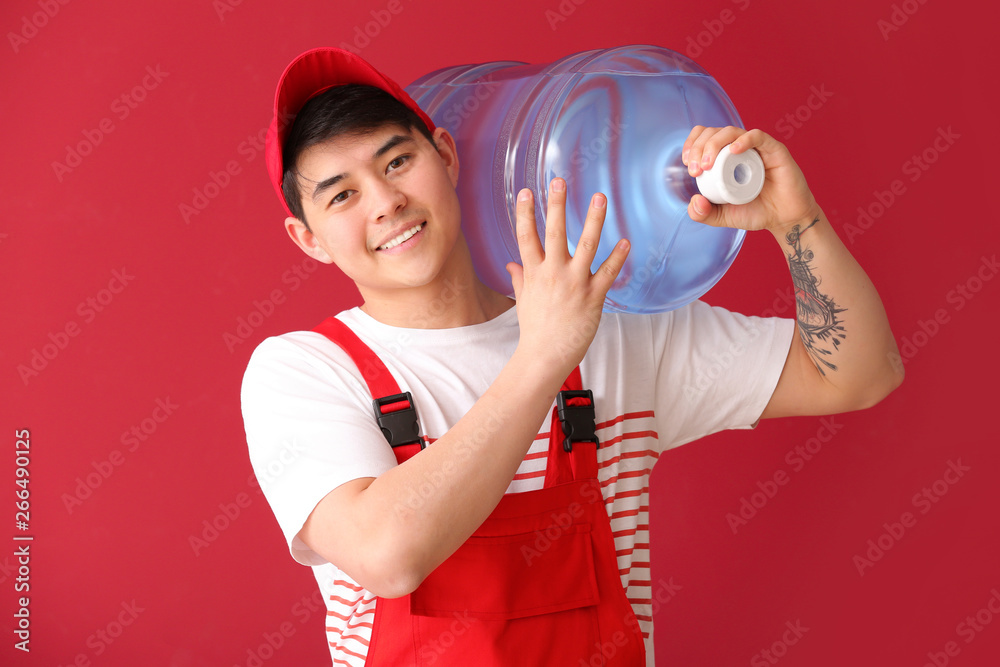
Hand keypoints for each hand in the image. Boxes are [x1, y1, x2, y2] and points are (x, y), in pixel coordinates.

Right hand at [506, 177, 629, 375]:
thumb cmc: (535, 330)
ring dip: (594, 219)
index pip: (526, 236)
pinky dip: (618, 257)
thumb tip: (512, 264)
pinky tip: (626, 241)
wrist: (544, 356)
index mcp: (534, 273)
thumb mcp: (524, 300)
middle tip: (558, 181)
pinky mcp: (593, 297)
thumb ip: (520, 278)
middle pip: (554, 232)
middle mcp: (553, 274)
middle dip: (556, 205)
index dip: (525, 212)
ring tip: (599, 197)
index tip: (526, 191)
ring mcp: (574, 284)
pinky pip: (608, 272)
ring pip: (587, 245)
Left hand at [682, 126, 818, 233]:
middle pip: (713, 133)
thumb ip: (704, 213)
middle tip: (696, 170)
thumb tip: (694, 201)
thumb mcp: (722, 216)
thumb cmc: (755, 212)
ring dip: (714, 144)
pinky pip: (757, 136)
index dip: (693, 145)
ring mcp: (756, 147)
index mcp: (724, 157)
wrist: (784, 219)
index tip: (688, 164)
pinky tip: (733, 150)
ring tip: (708, 164)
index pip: (704, 138)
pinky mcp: (774, 150)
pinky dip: (743, 140)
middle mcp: (738, 148)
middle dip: (699, 147)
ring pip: (731, 132)